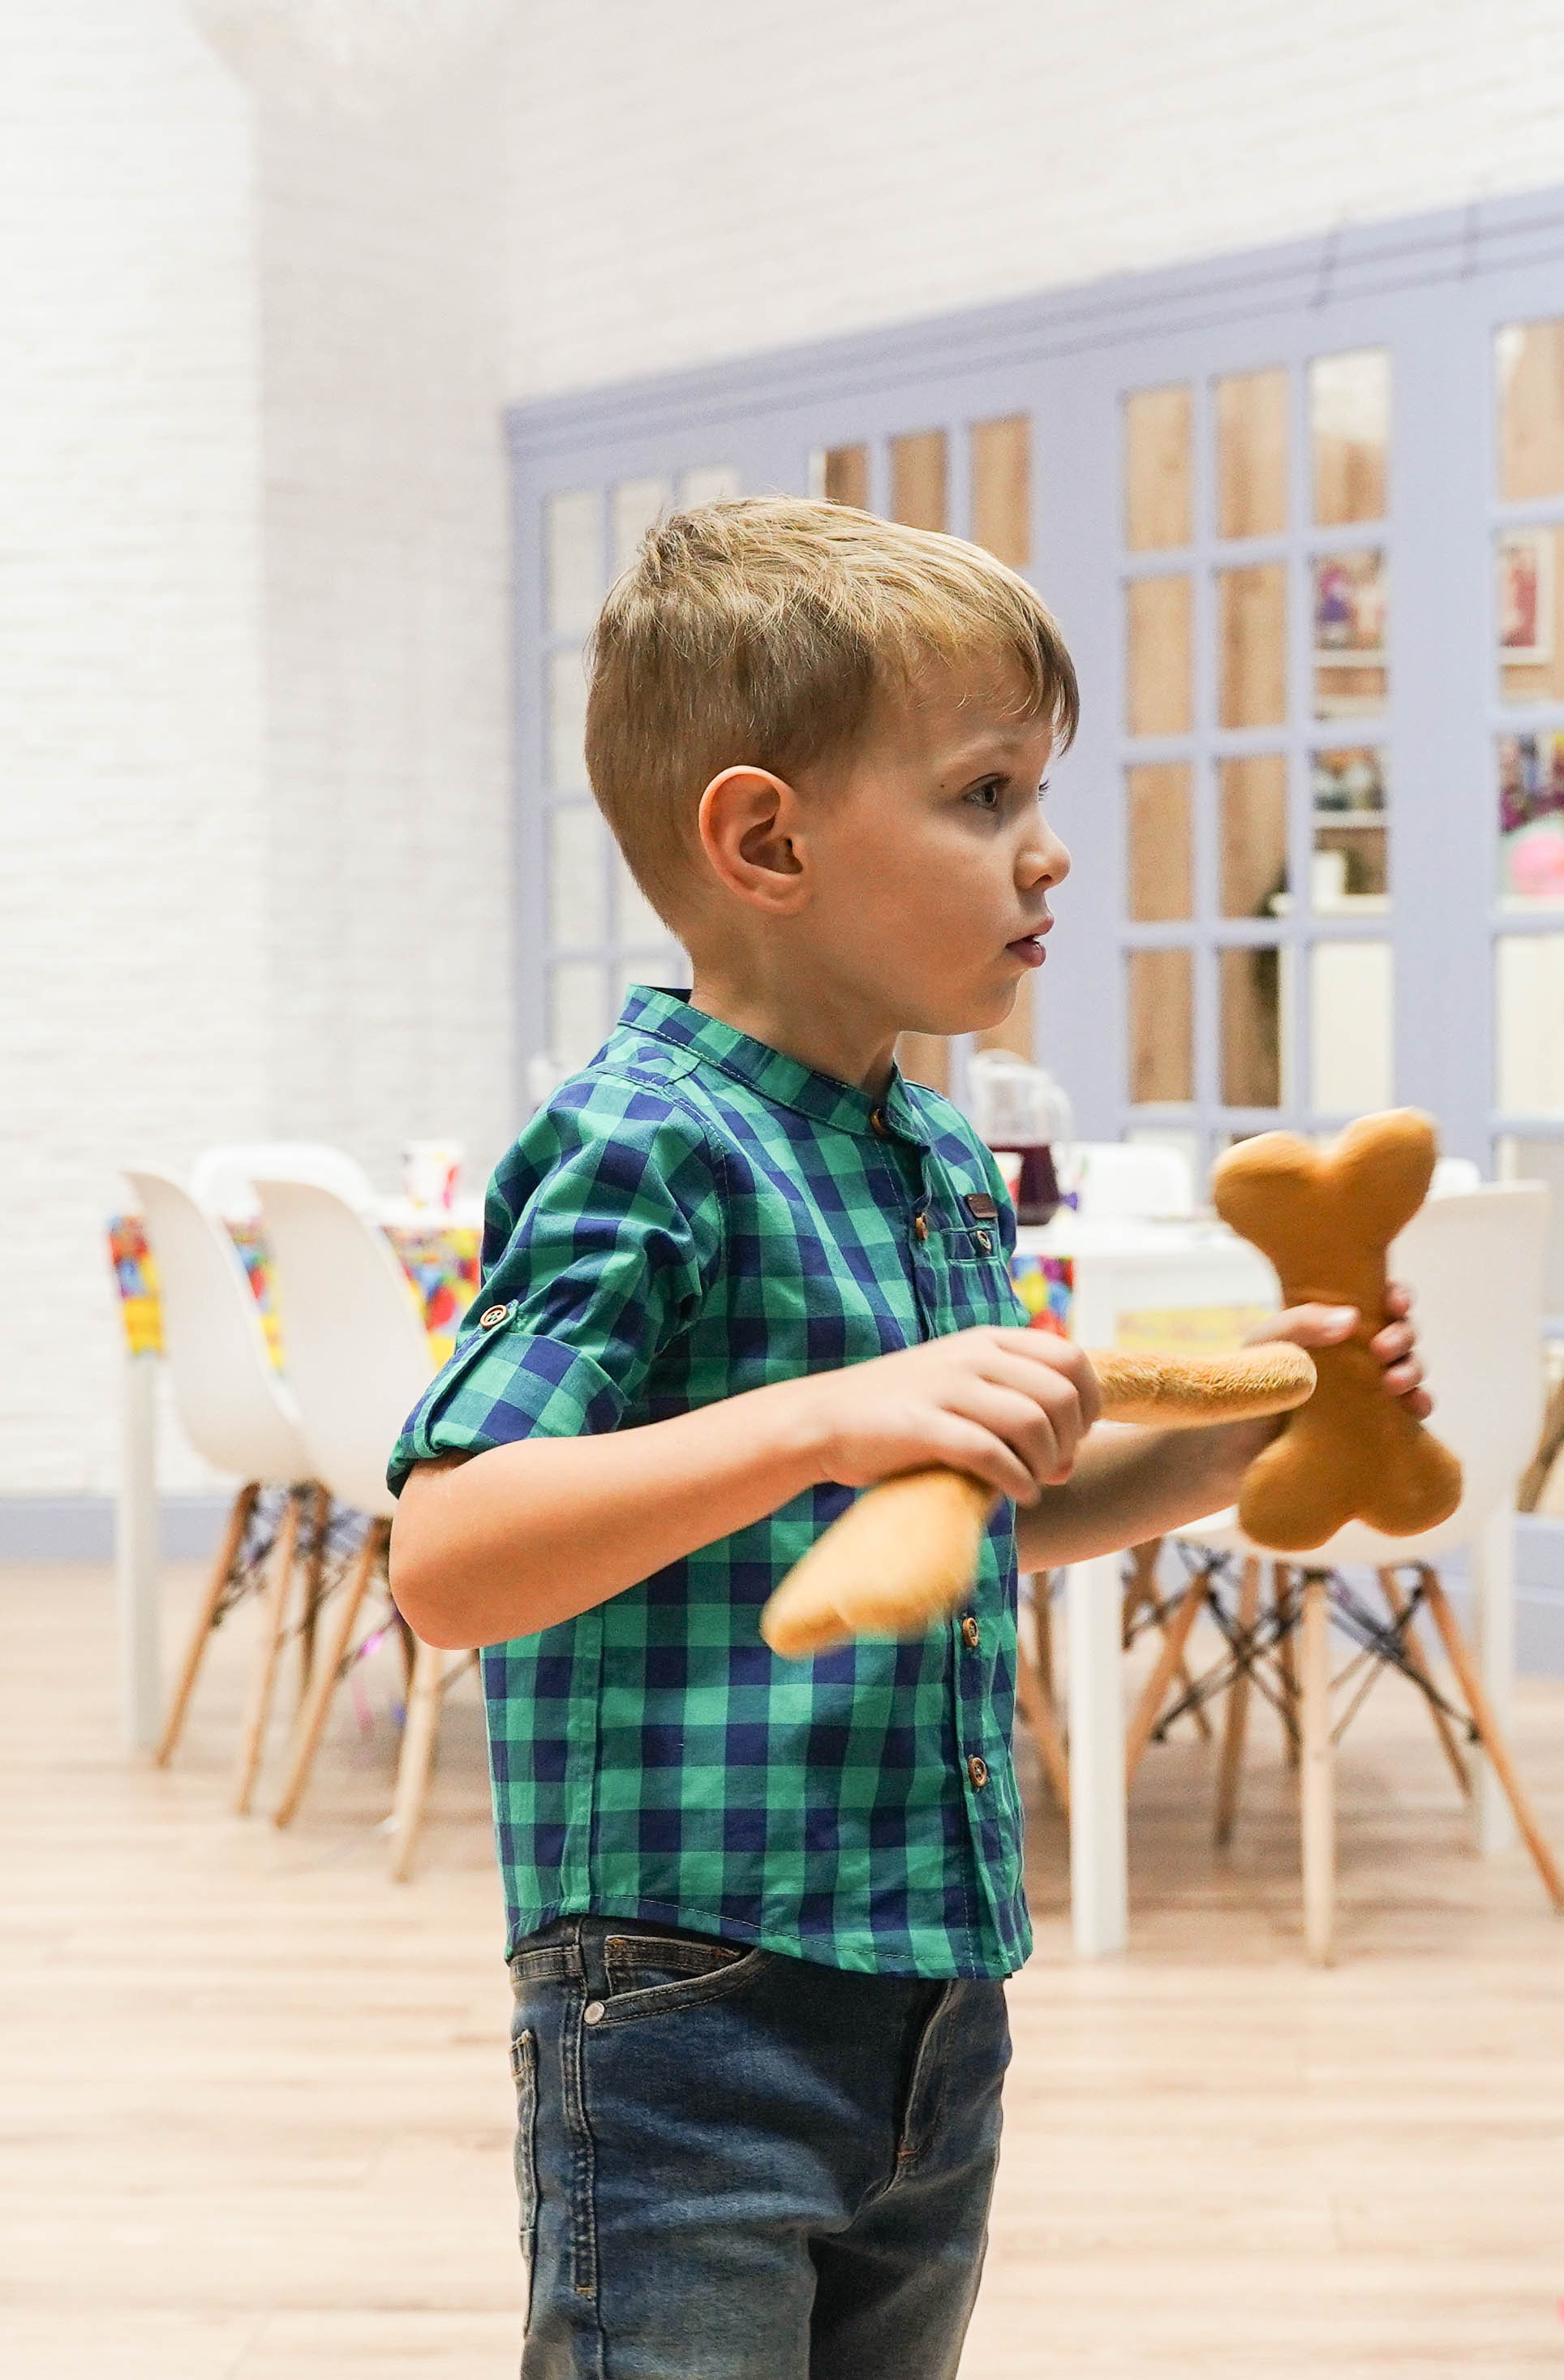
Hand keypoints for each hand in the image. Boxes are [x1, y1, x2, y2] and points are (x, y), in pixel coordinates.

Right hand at [800, 1327, 1102, 1504]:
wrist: (824, 1419)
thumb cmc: (901, 1410)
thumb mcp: (960, 1381)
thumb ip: (1012, 1397)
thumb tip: (1072, 1451)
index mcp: (986, 1340)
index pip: (1070, 1357)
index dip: (1089, 1401)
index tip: (1078, 1433)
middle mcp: (971, 1356)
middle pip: (1060, 1393)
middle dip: (1072, 1439)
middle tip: (1057, 1467)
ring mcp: (946, 1388)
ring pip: (1032, 1422)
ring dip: (1046, 1463)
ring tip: (1036, 1483)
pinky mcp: (922, 1426)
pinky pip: (991, 1454)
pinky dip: (1017, 1481)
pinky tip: (1018, 1496)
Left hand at [1244, 1281, 1431, 1420]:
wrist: (1238, 1449)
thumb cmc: (1249, 1384)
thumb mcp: (1265, 1345)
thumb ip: (1299, 1324)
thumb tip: (1351, 1318)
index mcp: (1334, 1326)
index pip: (1377, 1301)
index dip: (1397, 1298)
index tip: (1395, 1304)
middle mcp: (1358, 1353)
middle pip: (1401, 1333)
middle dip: (1403, 1335)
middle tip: (1382, 1350)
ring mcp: (1370, 1389)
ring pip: (1409, 1369)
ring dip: (1412, 1370)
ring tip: (1394, 1383)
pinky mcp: (1378, 1423)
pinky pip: (1411, 1410)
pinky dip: (1420, 1403)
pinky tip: (1416, 1407)